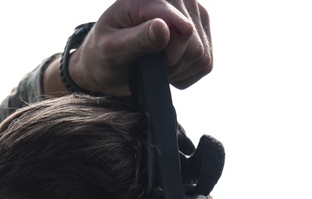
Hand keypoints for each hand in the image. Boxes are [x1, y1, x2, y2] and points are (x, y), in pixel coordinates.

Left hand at [53, 0, 213, 95]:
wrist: (111, 61)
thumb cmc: (105, 54)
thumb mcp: (112, 49)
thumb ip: (137, 39)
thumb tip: (163, 28)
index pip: (183, 29)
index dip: (168, 57)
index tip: (146, 60)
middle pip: (194, 46)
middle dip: (171, 65)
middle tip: (147, 64)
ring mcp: (194, 12)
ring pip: (201, 56)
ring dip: (177, 70)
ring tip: (155, 64)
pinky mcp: (202, 30)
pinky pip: (206, 63)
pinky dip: (185, 73)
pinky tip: (166, 66)